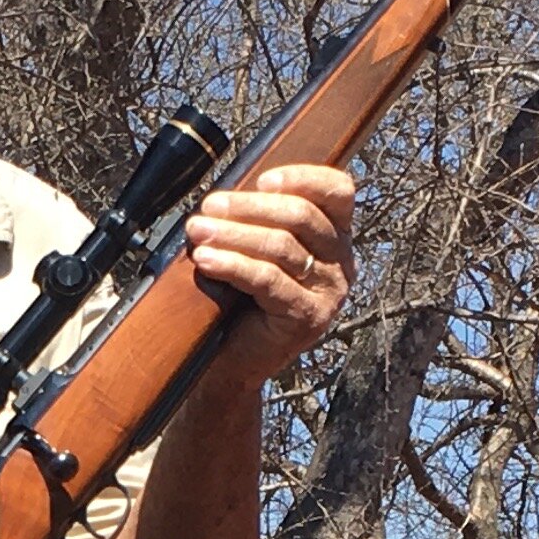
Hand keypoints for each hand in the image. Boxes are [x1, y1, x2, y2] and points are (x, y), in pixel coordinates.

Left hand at [181, 164, 356, 377]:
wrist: (235, 361)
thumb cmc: (243, 299)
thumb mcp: (257, 250)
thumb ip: (258, 219)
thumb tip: (225, 194)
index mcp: (336, 235)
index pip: (337, 191)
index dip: (302, 178)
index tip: (261, 180)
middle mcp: (341, 261)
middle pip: (301, 216)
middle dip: (249, 207)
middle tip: (209, 206)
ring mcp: (329, 292)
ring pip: (281, 246)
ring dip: (233, 234)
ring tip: (197, 231)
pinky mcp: (308, 317)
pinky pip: (268, 280)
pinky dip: (232, 265)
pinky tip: (206, 260)